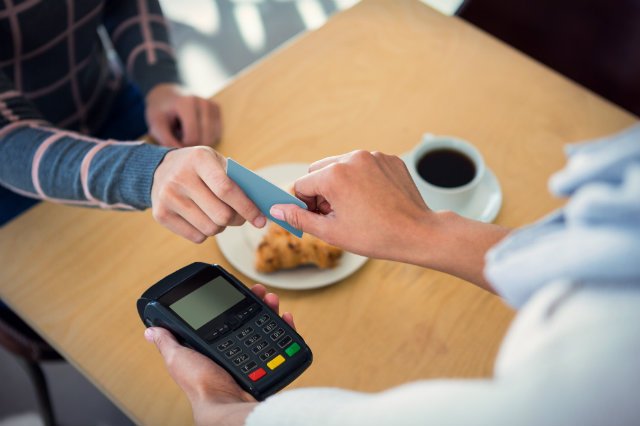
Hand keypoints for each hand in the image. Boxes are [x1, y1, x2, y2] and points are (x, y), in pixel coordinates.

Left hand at [144, 284, 294, 425]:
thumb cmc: (200, 385)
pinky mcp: (269, 364)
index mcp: (214, 346)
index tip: (239, 289)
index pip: (226, 316)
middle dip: (256, 301)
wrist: (225, 403)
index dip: (233, 301)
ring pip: (266, 326)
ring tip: (272, 300)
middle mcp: (234, 349)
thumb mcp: (177, 358)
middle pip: (249, 318)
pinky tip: (284, 318)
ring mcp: (253, 356)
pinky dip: (286, 329)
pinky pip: (281, 343)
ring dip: (270, 309)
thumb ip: (167, 342)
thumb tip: (151, 330)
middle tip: (260, 292)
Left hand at [146, 84, 221, 147]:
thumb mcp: (156, 126)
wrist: (167, 96)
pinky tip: (195, 131)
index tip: (174, 143)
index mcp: (187, 104)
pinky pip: (216, 133)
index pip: (193, 137)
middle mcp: (203, 103)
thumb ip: (167, 141)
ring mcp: (212, 105)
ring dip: (200, 142)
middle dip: (192, 146)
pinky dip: (206, 137)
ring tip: (186, 134)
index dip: (183, 146)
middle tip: (179, 140)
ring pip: (212, 137)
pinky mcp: (217, 109)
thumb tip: (183, 155)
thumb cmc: (160, 112)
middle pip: (205, 138)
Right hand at [151, 146, 265, 242]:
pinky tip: (203, 219)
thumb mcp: (217, 162)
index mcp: (199, 159)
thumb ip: (237, 181)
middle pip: (220, 215)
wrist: (160, 169)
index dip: (247, 208)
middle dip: (236, 220)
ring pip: (210, 229)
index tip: (260, 220)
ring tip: (218, 215)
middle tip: (240, 217)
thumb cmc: (198, 167)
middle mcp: (180, 177)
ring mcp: (168, 197)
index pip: (226, 189)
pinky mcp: (161, 214)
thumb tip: (261, 208)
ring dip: (221, 227)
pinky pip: (196, 237)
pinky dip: (206, 233)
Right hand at [270, 150, 509, 290]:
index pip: (302, 185)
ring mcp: (373, 156)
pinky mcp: (389, 159)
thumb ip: (299, 218)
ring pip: (342, 166)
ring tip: (355, 207)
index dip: (305, 205)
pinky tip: (372, 199)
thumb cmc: (374, 236)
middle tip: (335, 214)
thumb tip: (276, 210)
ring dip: (340, 184)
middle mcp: (352, 158)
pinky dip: (362, 179)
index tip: (319, 218)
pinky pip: (364, 165)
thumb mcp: (331, 231)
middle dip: (321, 191)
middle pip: (319, 171)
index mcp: (334, 174)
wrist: (417, 233)